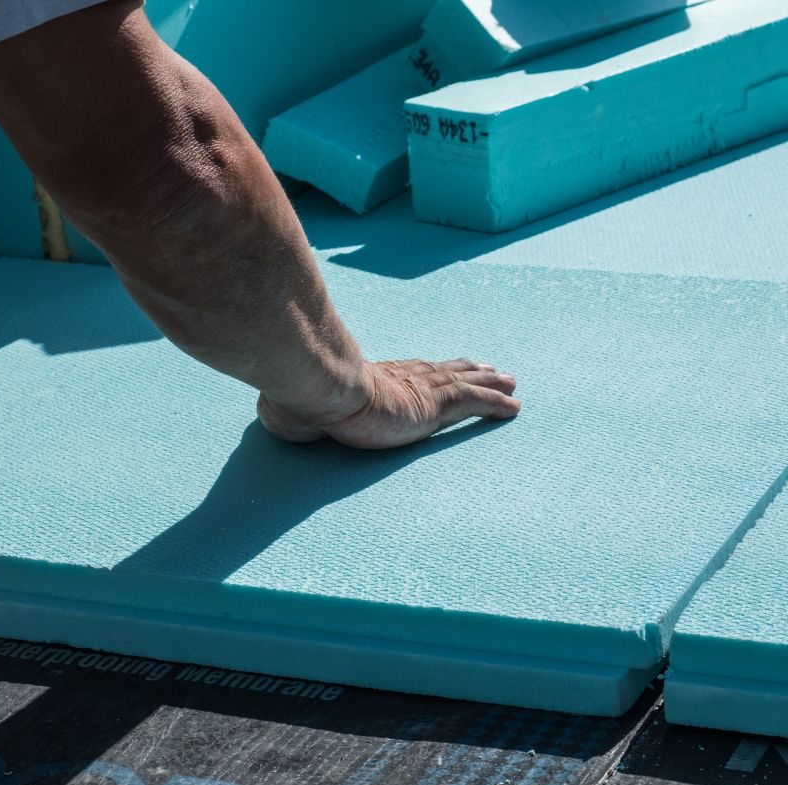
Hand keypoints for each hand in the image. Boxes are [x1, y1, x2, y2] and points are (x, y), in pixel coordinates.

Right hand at [257, 359, 519, 448]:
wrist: (323, 388)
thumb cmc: (308, 396)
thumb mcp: (305, 405)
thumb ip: (299, 409)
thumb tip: (272, 414)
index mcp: (381, 378)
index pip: (415, 371)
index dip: (435, 369)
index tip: (449, 367)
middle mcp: (406, 377)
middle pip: (447, 370)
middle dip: (471, 370)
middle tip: (495, 369)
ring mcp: (422, 388)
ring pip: (467, 382)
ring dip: (491, 383)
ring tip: (512, 383)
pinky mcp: (435, 404)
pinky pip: (475, 403)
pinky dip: (496, 404)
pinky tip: (515, 407)